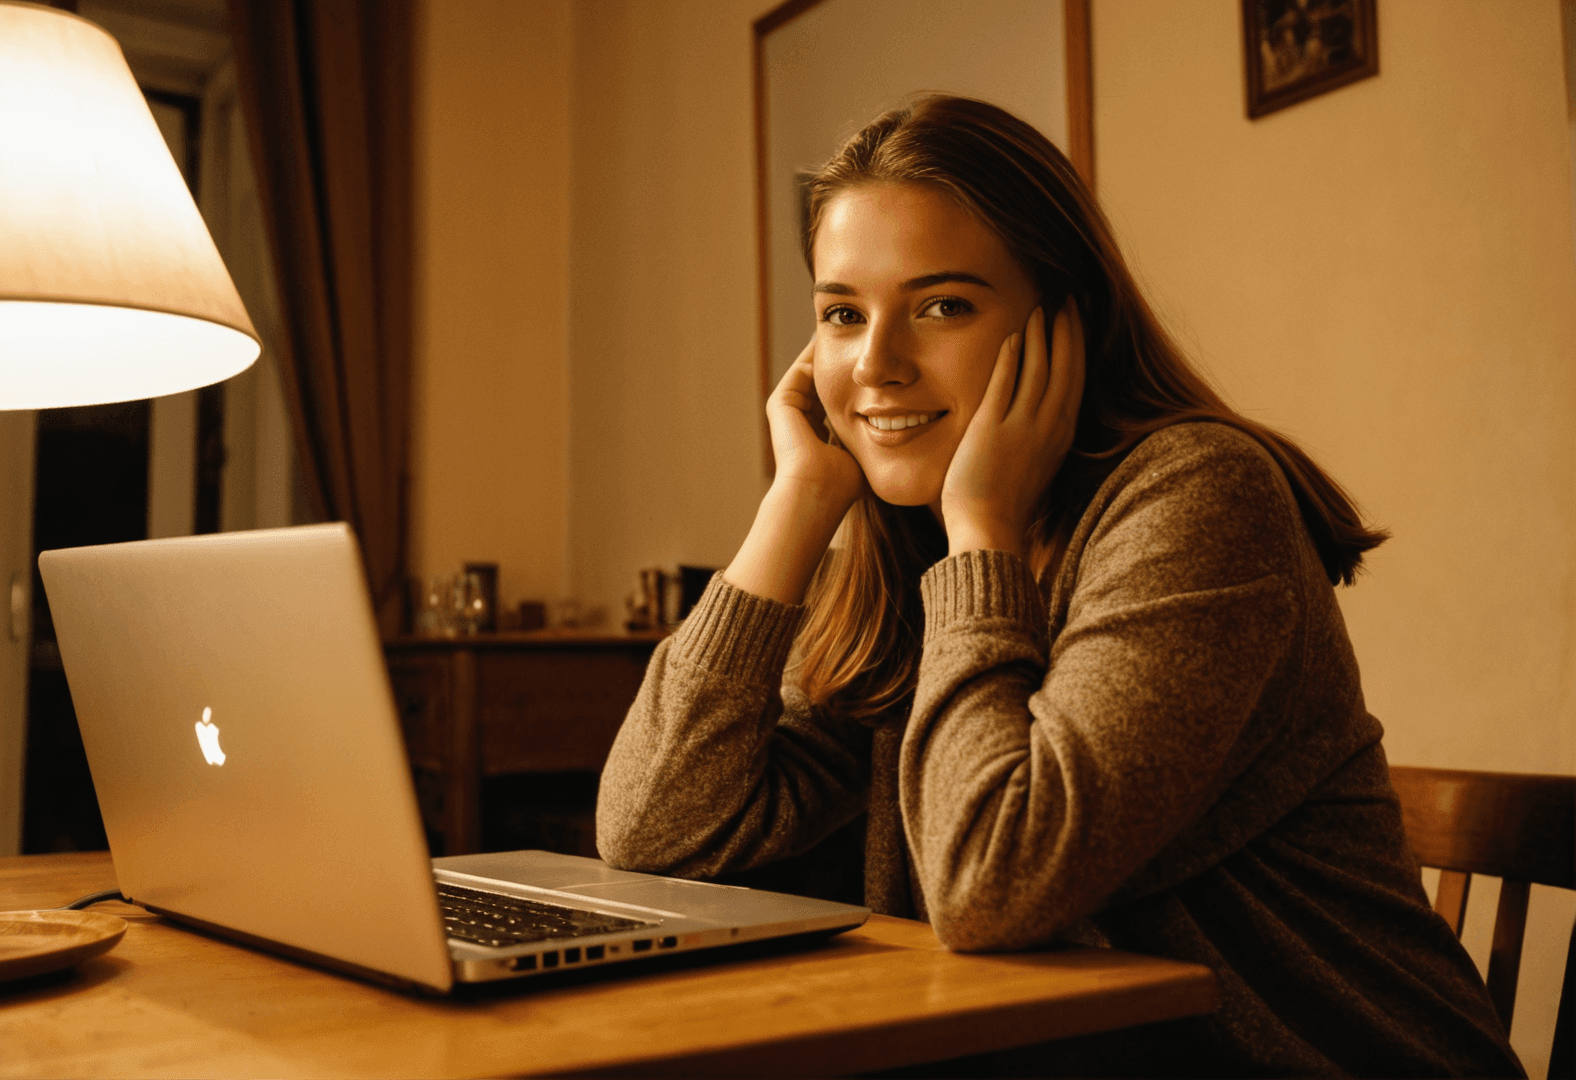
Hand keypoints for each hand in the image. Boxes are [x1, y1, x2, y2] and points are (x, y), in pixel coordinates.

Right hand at [722, 340, 868, 604]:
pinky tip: (844, 339)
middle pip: (827, 380)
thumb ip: (878, 437)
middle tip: (870, 338)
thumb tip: (910, 425)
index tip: (883, 364)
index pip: (841, 399)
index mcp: (819, 435)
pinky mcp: (781, 403)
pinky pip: (803, 368)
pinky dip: (821, 352)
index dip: (860, 381)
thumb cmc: (846, 483)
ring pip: (815, 371)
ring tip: (859, 329)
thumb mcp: (866, 452)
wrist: (817, 491)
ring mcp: (788, 411)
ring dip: (836, 351)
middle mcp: (801, 421)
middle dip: (848, 360)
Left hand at [940, 299, 1085, 560]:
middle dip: (1068, 330)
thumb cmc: (1005, 504)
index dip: (1077, 347)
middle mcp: (1050, 428)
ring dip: (1040, 335)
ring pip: (1039, 368)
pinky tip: (1011, 335)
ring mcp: (1023, 428)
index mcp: (1062, 436)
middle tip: (1066, 300)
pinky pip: (1006, 383)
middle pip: (1066, 367)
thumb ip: (1037, 438)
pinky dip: (1011, 357)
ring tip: (1039, 308)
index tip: (1076, 321)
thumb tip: (1034, 421)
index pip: (1075, 380)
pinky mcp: (993, 429)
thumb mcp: (1034, 465)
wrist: (988, 530)